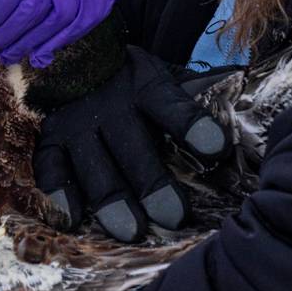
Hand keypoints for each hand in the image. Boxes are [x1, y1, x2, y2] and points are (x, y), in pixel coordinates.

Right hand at [32, 46, 232, 240]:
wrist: (72, 60)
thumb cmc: (133, 83)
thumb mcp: (163, 78)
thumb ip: (194, 98)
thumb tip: (241, 119)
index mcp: (146, 87)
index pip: (171, 106)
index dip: (192, 126)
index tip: (215, 148)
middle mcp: (109, 105)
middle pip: (133, 147)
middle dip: (152, 183)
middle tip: (173, 216)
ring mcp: (76, 124)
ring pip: (94, 167)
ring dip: (112, 200)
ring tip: (130, 230)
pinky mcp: (50, 141)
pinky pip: (51, 169)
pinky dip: (59, 194)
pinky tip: (72, 219)